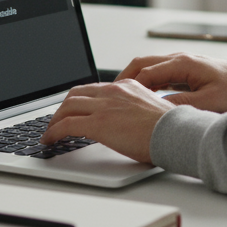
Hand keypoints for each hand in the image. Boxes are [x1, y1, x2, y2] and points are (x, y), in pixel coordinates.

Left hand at [42, 80, 174, 163]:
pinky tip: (50, 140)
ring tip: (50, 132)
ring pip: (68, 107)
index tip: (74, 110)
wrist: (176, 133)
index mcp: (126, 87)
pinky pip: (67, 124)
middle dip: (63, 108)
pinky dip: (54, 132)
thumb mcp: (149, 110)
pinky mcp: (98, 122)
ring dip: (55, 120)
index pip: (94, 89)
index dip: (80, 100)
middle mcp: (113, 91)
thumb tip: (127, 124)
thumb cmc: (170, 129)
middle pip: (76, 94)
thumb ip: (134, 111)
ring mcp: (105, 106)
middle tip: (57, 121)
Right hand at [117, 53, 226, 112]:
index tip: (116, 99)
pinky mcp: (182, 69)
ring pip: (146, 67)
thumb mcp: (209, 101)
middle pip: (140, 64)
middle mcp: (178, 59)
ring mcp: (179, 62)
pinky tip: (138, 97)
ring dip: (131, 80)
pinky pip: (156, 73)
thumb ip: (182, 105)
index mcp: (182, 64)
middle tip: (109, 97)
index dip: (128, 86)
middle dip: (122, 80)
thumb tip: (157, 110)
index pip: (145, 72)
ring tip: (119, 98)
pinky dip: (143, 82)